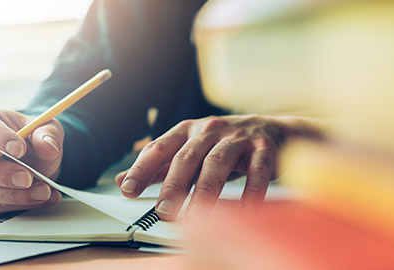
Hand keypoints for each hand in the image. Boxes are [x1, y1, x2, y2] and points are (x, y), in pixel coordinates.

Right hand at [0, 104, 63, 215]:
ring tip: (43, 191)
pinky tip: (40, 198)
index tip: (19, 149)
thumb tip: (48, 148)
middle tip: (28, 178)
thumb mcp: (45, 129)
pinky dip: (18, 205)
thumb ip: (48, 135)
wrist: (31, 159)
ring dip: (14, 194)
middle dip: (0, 173)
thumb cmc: (30, 138)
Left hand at [116, 114, 319, 220]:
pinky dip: (251, 193)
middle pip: (187, 158)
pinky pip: (257, 171)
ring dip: (206, 191)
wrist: (271, 131)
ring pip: (218, 163)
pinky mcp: (263, 149)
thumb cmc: (223, 144)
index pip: (159, 148)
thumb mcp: (189, 150)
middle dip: (174, 185)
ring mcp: (237, 138)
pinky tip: (244, 213)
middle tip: (163, 210)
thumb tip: (121, 181)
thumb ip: (158, 167)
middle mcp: (209, 130)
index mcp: (186, 131)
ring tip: (197, 216)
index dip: (142, 168)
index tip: (128, 189)